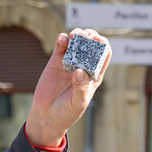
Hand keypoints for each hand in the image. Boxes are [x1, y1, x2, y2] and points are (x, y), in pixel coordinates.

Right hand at [24, 29, 109, 146]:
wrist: (47, 116)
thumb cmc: (67, 112)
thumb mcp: (78, 103)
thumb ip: (80, 87)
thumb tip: (80, 71)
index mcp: (94, 75)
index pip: (104, 55)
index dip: (103, 44)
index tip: (98, 40)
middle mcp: (83, 66)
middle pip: (91, 45)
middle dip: (90, 36)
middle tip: (85, 34)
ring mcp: (69, 63)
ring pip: (76, 43)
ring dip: (77, 35)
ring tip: (74, 35)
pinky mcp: (56, 62)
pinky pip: (61, 47)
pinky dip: (62, 40)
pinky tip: (62, 39)